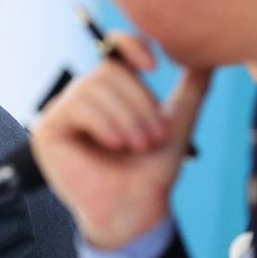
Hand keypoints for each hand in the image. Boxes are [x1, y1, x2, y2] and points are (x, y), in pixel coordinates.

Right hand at [30, 33, 211, 248]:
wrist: (135, 211)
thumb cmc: (151, 172)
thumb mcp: (176, 124)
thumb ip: (191, 90)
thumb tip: (208, 60)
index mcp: (109, 92)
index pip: (113, 50)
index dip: (131, 46)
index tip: (154, 67)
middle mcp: (82, 98)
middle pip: (107, 71)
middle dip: (137, 104)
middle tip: (152, 137)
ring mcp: (62, 113)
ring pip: (93, 88)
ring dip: (124, 118)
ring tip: (136, 146)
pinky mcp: (48, 130)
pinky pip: (76, 107)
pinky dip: (103, 124)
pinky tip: (113, 145)